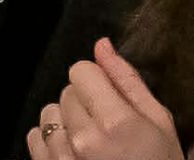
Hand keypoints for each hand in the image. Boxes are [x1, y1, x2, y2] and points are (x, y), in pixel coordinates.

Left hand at [27, 39, 183, 159]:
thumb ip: (127, 81)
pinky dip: (49, 141)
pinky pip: (34, 138)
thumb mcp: (159, 123)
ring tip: (89, 140)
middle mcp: (83, 139)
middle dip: (84, 101)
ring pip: (48, 113)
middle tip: (106, 125)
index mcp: (115, 121)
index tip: (109, 97)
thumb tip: (101, 44)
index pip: (80, 71)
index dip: (96, 80)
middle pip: (66, 92)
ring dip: (65, 121)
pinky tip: (73, 153)